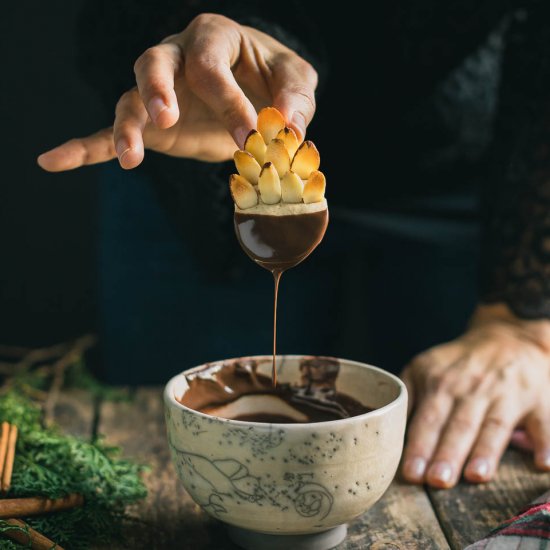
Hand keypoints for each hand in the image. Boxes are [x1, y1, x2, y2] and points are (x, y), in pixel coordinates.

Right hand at [37, 13, 316, 170]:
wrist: (258, 96)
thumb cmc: (276, 83)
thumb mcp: (296, 82)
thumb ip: (294, 99)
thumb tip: (287, 130)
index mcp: (215, 39)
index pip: (211, 65)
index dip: (229, 100)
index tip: (251, 135)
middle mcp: (178, 59)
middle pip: (153, 64)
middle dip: (157, 90)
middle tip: (167, 118)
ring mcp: (159, 93)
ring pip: (130, 100)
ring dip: (128, 126)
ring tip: (131, 156)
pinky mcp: (152, 126)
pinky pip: (112, 130)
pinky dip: (85, 148)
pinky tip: (52, 161)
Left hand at [401, 303, 549, 487]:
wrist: (508, 336)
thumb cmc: (459, 362)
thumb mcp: (424, 367)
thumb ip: (407, 395)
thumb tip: (388, 430)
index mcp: (442, 383)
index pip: (428, 418)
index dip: (419, 446)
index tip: (410, 473)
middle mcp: (473, 388)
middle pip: (459, 425)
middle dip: (447, 453)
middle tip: (437, 480)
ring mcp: (507, 394)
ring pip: (495, 426)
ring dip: (486, 452)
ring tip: (475, 476)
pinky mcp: (538, 401)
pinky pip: (544, 425)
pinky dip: (545, 444)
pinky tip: (541, 464)